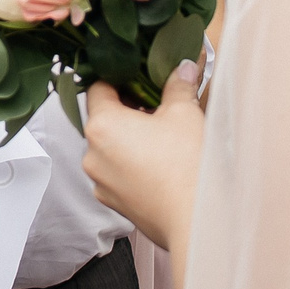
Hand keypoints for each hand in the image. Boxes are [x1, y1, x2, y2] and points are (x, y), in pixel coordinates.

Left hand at [81, 62, 206, 254]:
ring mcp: (101, 182)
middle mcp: (92, 155)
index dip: (118, 78)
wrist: (197, 219)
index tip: (139, 77)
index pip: (97, 88)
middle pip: (103, 120)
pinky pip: (117, 173)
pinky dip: (132, 164)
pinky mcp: (115, 203)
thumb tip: (181, 69)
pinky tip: (160, 163)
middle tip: (158, 106)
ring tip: (162, 137)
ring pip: (110, 148)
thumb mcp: (184, 113)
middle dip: (129, 110)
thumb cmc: (187, 165)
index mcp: (102, 126)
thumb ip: (178, 85)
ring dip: (130, 139)